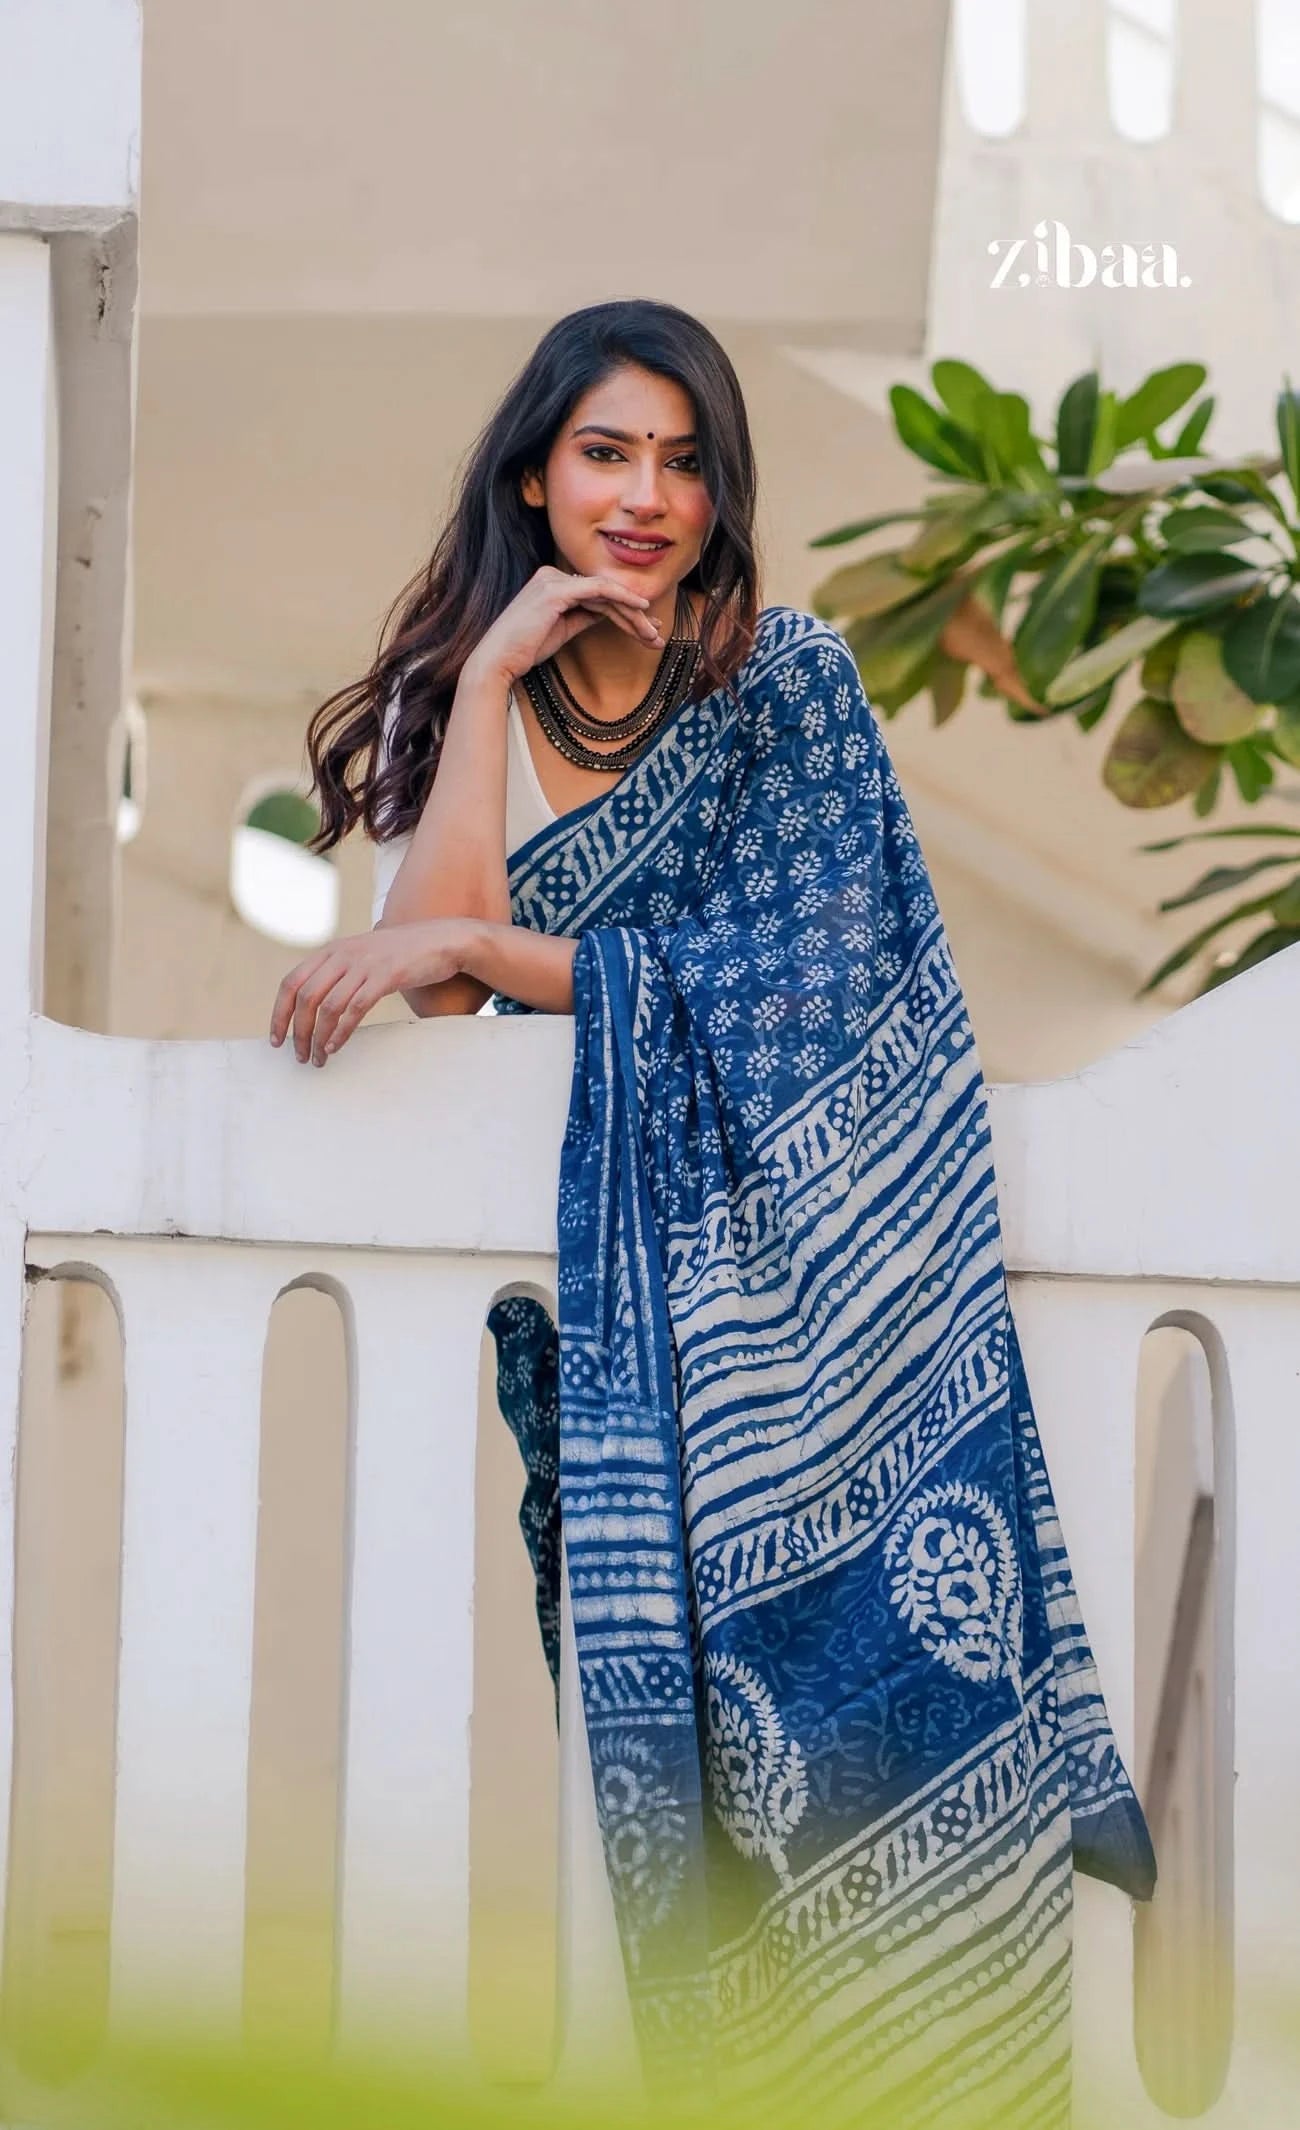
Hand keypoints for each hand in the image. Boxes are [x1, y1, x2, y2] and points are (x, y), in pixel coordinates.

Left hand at [269, 918, 470, 1063]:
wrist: (444, 940)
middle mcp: (343, 955)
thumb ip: (340, 971)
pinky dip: (341, 1032)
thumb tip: (318, 1002)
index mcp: (332, 951)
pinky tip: (336, 1046)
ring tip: (318, 1058)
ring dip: (318, 1037)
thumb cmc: (404, 954)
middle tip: (300, 1055)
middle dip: (298, 1032)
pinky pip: (355, 1008)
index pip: (291, 982)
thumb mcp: (363, 955)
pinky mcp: (386, 976)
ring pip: (327, 1006)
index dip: (279, 1013)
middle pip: (305, 997)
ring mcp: (364, 964)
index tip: (277, 1039)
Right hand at [460, 564, 663, 690]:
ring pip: (605, 593)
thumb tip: (610, 613)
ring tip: (652, 635)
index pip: (596, 594)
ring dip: (633, 614)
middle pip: (604, 593)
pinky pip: (598, 590)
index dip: (625, 611)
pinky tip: (641, 609)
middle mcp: (552, 576)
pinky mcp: (556, 591)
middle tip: (656, 635)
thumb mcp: (563, 630)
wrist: (498, 660)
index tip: (647, 629)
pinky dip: (621, 598)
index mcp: (552, 583)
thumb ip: (585, 616)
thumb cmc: (525, 649)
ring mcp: (553, 580)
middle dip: (634, 614)